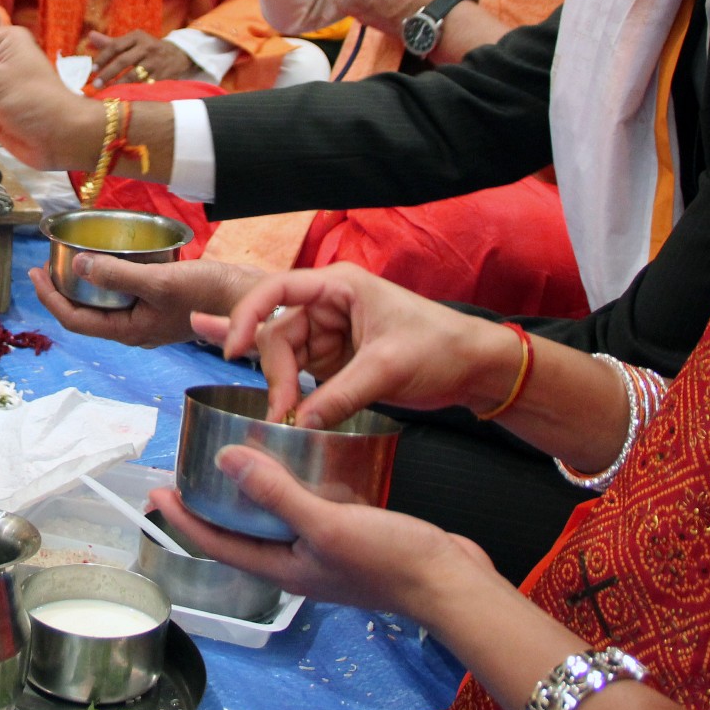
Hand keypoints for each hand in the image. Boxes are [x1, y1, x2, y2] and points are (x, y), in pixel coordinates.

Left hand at [31, 256, 264, 347]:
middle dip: (61, 291)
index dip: (50, 298)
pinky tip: (109, 263)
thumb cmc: (209, 294)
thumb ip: (118, 275)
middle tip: (44, 265)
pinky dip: (107, 281)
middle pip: (85, 315)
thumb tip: (77, 265)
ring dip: (83, 286)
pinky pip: (123, 298)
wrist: (250, 300)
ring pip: (104, 307)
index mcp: (130, 332)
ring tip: (69, 261)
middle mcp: (135, 331)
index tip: (34, 273)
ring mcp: (148, 321)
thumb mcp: (159, 282)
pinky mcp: (160, 308)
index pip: (75, 320)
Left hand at [87, 30, 199, 86]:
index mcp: (137, 36)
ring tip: (107, 92)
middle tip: (95, 85)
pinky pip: (144, 86)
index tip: (92, 70)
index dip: (102, 58)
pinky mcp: (162, 76)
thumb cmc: (147, 49)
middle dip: (108, 74)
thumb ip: (111, 42)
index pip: (115, 46)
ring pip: (133, 75)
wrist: (177, 55)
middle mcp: (147, 47)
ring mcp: (156, 62)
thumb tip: (91, 35)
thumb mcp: (132, 42)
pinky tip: (123, 97)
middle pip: (123, 61)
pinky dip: (133, 92)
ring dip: (118, 85)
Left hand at [149, 448, 494, 617]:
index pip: (216, 543)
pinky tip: (303, 460)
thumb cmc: (392, 563)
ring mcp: (324, 549)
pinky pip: (308, 507)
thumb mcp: (326, 524)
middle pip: (241, 531)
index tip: (158, 492)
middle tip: (192, 469)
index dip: (183, 519)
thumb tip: (226, 461)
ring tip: (240, 457)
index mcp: (283, 566)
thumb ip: (276, 494)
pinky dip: (295, 484)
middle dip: (213, 503)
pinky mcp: (350, 533)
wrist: (451, 581)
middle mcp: (297, 560)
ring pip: (275, 518)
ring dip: (254, 492)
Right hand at [205, 263, 517, 426]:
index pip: (277, 290)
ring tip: (286, 417)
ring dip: (283, 386)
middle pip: (278, 333)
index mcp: (338, 286)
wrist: (475, 368)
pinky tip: (284, 409)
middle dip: (277, 372)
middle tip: (281, 412)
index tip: (234, 350)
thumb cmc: (440, 348)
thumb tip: (299, 423)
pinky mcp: (338, 360)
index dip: (248, 315)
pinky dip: (295, 394)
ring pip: (287, 358)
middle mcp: (328, 305)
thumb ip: (340, 395)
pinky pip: (303, 374)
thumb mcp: (388, 369)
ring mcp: (332, 333)